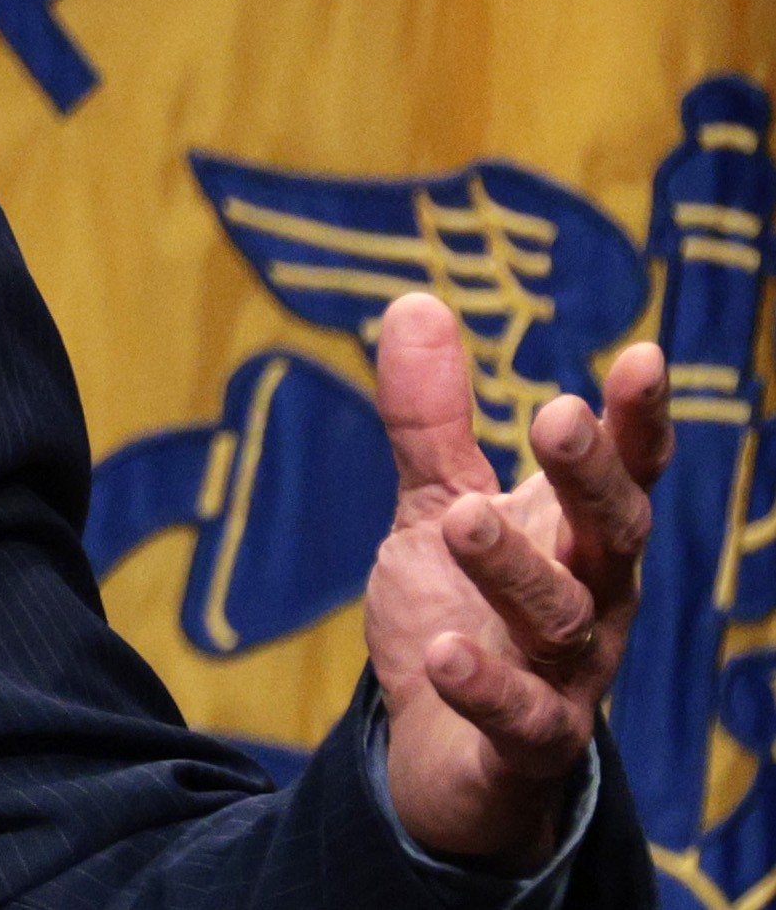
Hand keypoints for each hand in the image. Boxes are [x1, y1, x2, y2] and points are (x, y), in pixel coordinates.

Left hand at [365, 291, 668, 867]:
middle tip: (558, 417)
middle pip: (614, 536)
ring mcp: (567, 676)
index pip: (626, 471)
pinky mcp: (525, 743)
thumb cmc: (463, 612)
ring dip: (517, 570)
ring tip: (464, 520)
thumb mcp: (439, 506)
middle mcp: (594, 601)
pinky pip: (520, 718)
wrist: (445, 755)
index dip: (638, 420)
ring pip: (562, 620)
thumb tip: (414, 301)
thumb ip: (432, 421)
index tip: (642, 357)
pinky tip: (446, 656)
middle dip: (592, 478)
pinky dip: (486, 688)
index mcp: (579, 536)